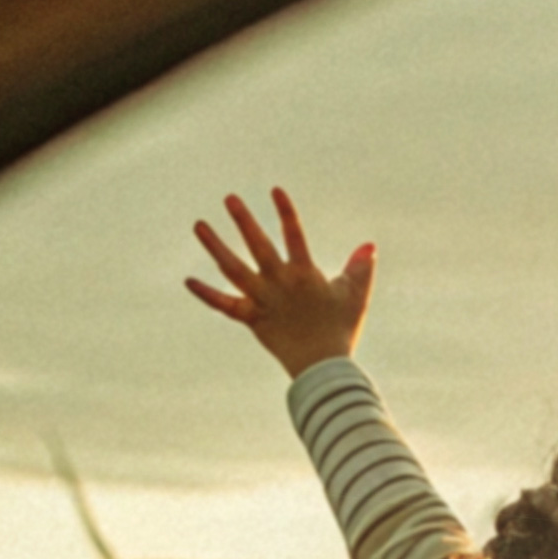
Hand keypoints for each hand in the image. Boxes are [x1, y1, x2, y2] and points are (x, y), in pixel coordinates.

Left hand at [186, 188, 375, 378]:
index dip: (285, 212)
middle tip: (230, 198)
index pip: (294, 235)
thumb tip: (368, 246)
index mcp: (304, 274)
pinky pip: (224, 305)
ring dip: (215, 246)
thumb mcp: (356, 296)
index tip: (274, 190)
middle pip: (258, 246)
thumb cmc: (341, 330)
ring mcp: (262, 300)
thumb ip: (360, 269)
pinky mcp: (251, 318)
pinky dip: (206, 294)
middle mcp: (279, 283)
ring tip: (199, 225)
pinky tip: (188, 281)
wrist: (322, 368)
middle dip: (244, 220)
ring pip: (232, 269)